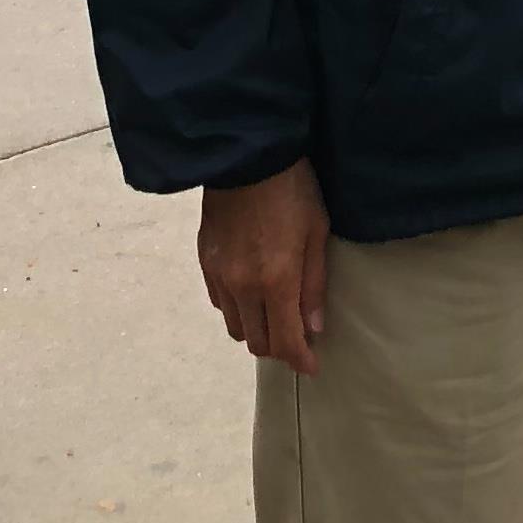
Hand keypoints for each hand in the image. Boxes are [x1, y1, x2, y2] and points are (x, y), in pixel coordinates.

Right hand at [199, 157, 330, 373]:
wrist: (246, 155)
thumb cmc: (292, 188)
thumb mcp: (317, 231)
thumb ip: (314, 284)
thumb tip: (313, 328)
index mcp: (275, 280)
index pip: (285, 341)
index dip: (300, 360)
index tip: (310, 367)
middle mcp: (243, 287)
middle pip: (257, 341)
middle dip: (278, 347)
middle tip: (295, 336)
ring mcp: (220, 276)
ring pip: (235, 327)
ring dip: (256, 329)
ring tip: (273, 314)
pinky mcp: (205, 262)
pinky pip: (220, 303)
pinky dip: (237, 308)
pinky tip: (250, 292)